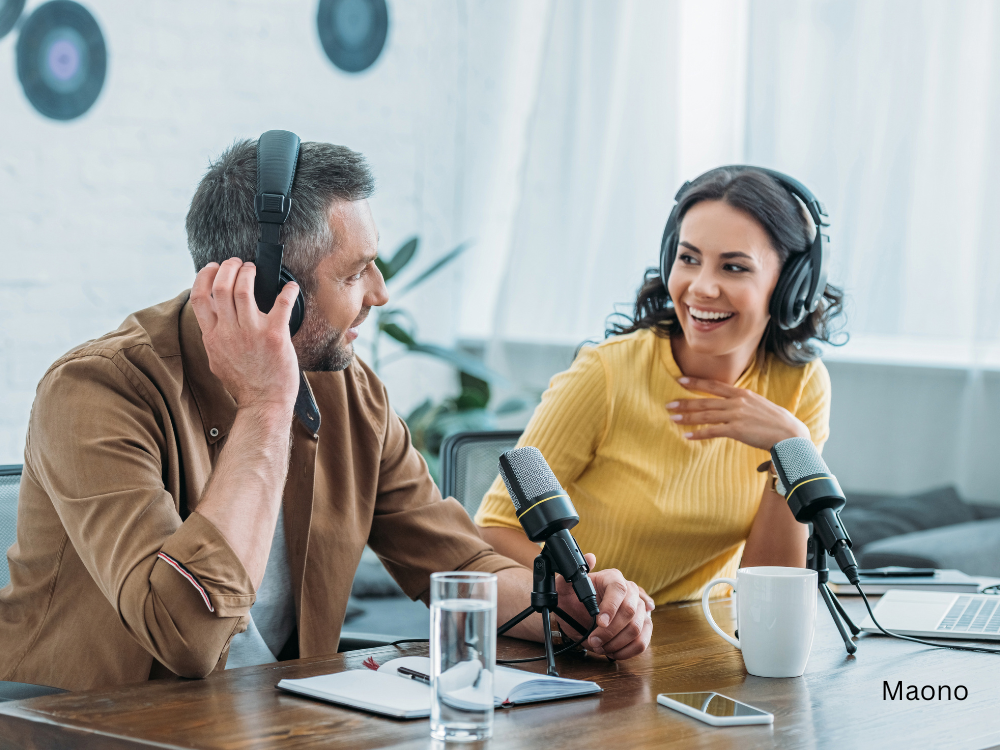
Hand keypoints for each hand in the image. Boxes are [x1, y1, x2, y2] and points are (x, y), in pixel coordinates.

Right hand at [190, 259, 299, 414]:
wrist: (264, 403)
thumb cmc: (244, 383)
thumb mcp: (217, 359)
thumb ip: (213, 336)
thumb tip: (212, 317)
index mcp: (213, 337)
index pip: (199, 297)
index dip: (204, 276)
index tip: (213, 268)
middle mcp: (229, 332)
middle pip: (221, 286)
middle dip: (229, 267)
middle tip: (237, 263)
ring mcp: (252, 332)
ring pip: (244, 288)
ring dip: (249, 272)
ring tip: (253, 269)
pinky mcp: (275, 335)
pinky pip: (282, 302)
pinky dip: (287, 290)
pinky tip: (290, 287)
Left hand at [554, 554, 652, 660]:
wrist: (576, 615)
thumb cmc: (572, 600)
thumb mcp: (565, 587)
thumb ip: (572, 574)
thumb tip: (590, 558)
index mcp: (613, 578)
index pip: (619, 589)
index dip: (611, 607)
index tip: (599, 622)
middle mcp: (630, 591)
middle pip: (630, 611)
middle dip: (610, 631)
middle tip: (594, 640)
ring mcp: (640, 609)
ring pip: (637, 628)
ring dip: (616, 642)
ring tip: (600, 646)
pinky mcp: (643, 626)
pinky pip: (643, 641)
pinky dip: (627, 651)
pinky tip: (613, 651)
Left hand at [666, 376, 809, 450]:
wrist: (790, 434)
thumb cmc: (777, 422)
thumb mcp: (759, 404)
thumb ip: (743, 402)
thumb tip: (731, 403)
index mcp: (742, 394)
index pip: (714, 385)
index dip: (696, 383)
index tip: (680, 380)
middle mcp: (737, 402)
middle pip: (705, 401)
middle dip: (685, 402)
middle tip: (668, 404)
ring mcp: (736, 415)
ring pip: (705, 415)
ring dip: (687, 417)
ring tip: (673, 418)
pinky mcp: (736, 430)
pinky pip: (712, 431)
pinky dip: (698, 434)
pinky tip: (687, 436)